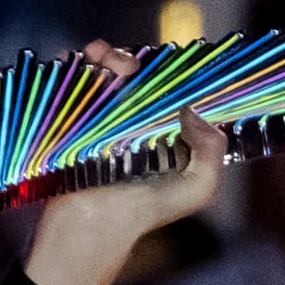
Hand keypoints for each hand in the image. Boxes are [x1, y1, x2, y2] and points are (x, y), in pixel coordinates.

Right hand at [24, 39, 228, 284]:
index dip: (170, 68)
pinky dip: (72, 65)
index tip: (163, 60)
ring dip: (103, 56)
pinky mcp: (71, 120)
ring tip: (98, 58)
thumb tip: (194, 109)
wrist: (90, 228)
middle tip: (123, 64)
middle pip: (137, 74)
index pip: (172, 87)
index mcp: (168, 132)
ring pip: (104, 71)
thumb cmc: (147, 212)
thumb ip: (212, 153)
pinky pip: (72, 83)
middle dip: (131, 59)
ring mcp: (102, 119)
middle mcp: (137, 121)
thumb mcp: (198, 189)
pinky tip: (76, 64)